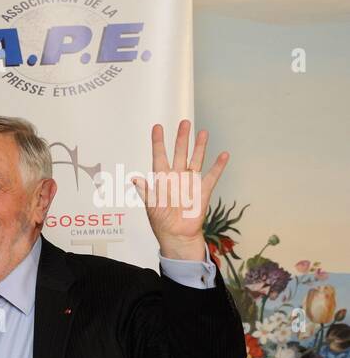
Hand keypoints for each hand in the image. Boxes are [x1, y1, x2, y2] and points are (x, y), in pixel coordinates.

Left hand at [133, 119, 228, 260]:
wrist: (176, 235)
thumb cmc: (161, 221)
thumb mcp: (151, 206)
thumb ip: (146, 191)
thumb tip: (135, 180)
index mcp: (161, 178)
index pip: (159, 156)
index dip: (158, 142)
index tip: (157, 127)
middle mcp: (176, 176)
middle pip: (180, 153)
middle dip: (182, 138)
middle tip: (184, 122)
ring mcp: (190, 182)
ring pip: (196, 160)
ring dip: (200, 147)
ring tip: (203, 132)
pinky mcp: (202, 190)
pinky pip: (212, 176)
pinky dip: (218, 166)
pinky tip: (223, 155)